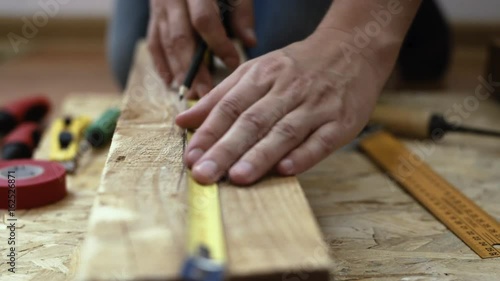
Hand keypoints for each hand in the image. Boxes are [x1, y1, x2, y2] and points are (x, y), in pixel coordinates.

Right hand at [147, 0, 255, 97]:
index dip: (218, 44)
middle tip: (206, 93)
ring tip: (191, 93)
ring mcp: (158, 7)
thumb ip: (241, 12)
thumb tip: (250, 42)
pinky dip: (162, 65)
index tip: (233, 63)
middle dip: (194, 69)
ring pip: (165, 44)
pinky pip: (154, 43)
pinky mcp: (153, 17)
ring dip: (178, 72)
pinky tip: (171, 83)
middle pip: (181, 38)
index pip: (204, 20)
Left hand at [176, 29, 390, 184]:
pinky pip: (321, 140)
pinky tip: (286, 170)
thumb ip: (220, 96)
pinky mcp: (341, 121)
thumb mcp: (256, 70)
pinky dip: (304, 155)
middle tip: (204, 174)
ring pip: (284, 132)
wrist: (352, 49)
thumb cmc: (298, 65)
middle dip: (225, 150)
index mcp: (263, 76)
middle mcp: (288, 90)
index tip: (191, 156)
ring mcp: (316, 106)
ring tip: (237, 177)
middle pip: (252, 121)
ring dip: (260, 155)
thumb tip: (183, 120)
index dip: (209, 132)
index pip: (231, 106)